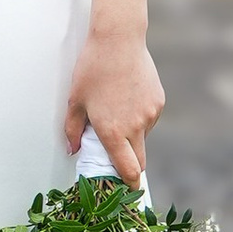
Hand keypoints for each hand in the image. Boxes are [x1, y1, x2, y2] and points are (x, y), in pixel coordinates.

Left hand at [65, 35, 164, 190]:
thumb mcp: (75, 100)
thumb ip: (73, 130)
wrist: (119, 40)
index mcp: (113, 131)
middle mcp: (135, 127)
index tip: (126, 191)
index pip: (127, 170)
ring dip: (131, 135)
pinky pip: (149, 119)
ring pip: (143, 136)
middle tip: (116, 158)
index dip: (128, 184)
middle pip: (139, 160)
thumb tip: (74, 150)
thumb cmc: (92, 69)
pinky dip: (139, 117)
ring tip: (115, 110)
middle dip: (130, 165)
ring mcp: (150, 114)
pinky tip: (126, 97)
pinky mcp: (159, 102)